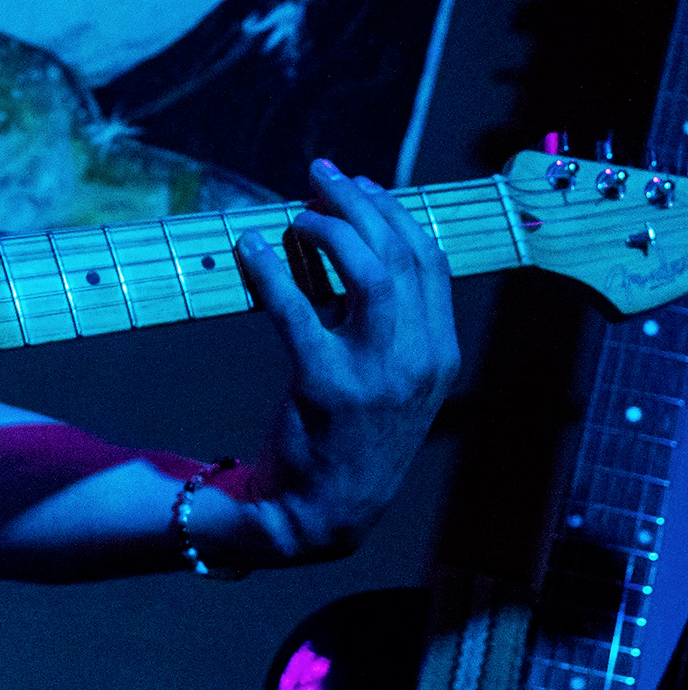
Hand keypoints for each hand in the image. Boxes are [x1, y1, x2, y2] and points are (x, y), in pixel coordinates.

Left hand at [238, 159, 459, 558]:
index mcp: (441, 354)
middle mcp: (421, 360)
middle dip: (360, 203)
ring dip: (327, 229)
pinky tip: (248, 249)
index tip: (359, 185)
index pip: (430, 262)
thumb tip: (341, 244)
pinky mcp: (327, 386)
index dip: (394, 214)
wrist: (322, 514)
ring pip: (368, 272)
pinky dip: (270, 271)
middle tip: (321, 175)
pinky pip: (297, 309)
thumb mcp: (387, 380)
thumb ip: (379, 322)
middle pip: (401, 255)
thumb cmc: (347, 437)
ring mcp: (379, 374)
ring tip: (295, 212)